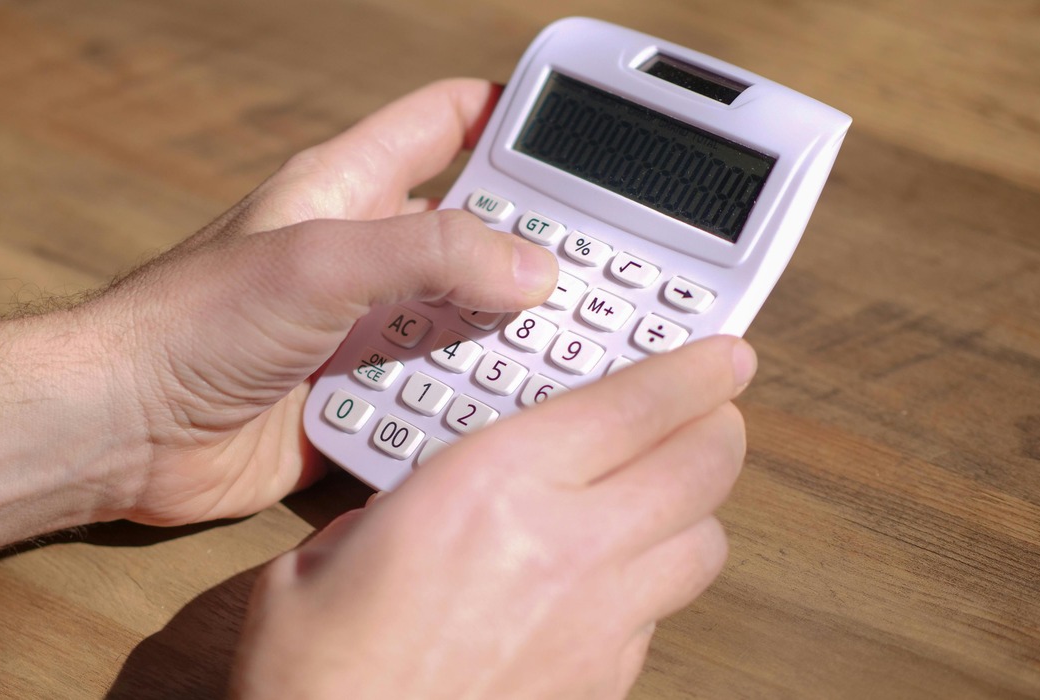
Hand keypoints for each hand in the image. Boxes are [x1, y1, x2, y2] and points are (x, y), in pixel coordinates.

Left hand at [0, 79, 558, 569]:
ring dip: (509, 335)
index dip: (512, 115)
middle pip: (474, 228)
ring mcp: (361, 325)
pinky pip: (434, 390)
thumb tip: (532, 266)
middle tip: (611, 268)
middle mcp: (364, 252)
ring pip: (464, 317)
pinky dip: (470, 401)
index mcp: (349, 187)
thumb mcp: (318, 261)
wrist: (123, 430)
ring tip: (579, 349)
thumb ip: (429, 253)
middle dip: (536, 245)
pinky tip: (509, 414)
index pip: (446, 121)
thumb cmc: (192, 322)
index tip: (583, 137)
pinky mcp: (355, 394)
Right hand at [233, 336, 755, 699]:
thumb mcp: (331, 549)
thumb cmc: (315, 670)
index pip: (635, 405)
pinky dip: (655, 580)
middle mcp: (566, 548)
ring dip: (694, 507)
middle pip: (701, 468)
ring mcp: (598, 624)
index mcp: (492, 488)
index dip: (694, 371)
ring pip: (704, 544)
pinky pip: (663, 612)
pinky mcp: (603, 683)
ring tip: (662, 492)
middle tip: (705, 413)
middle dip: (716, 428)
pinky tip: (610, 579)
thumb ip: (402, 505)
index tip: (724, 356)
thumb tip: (432, 499)